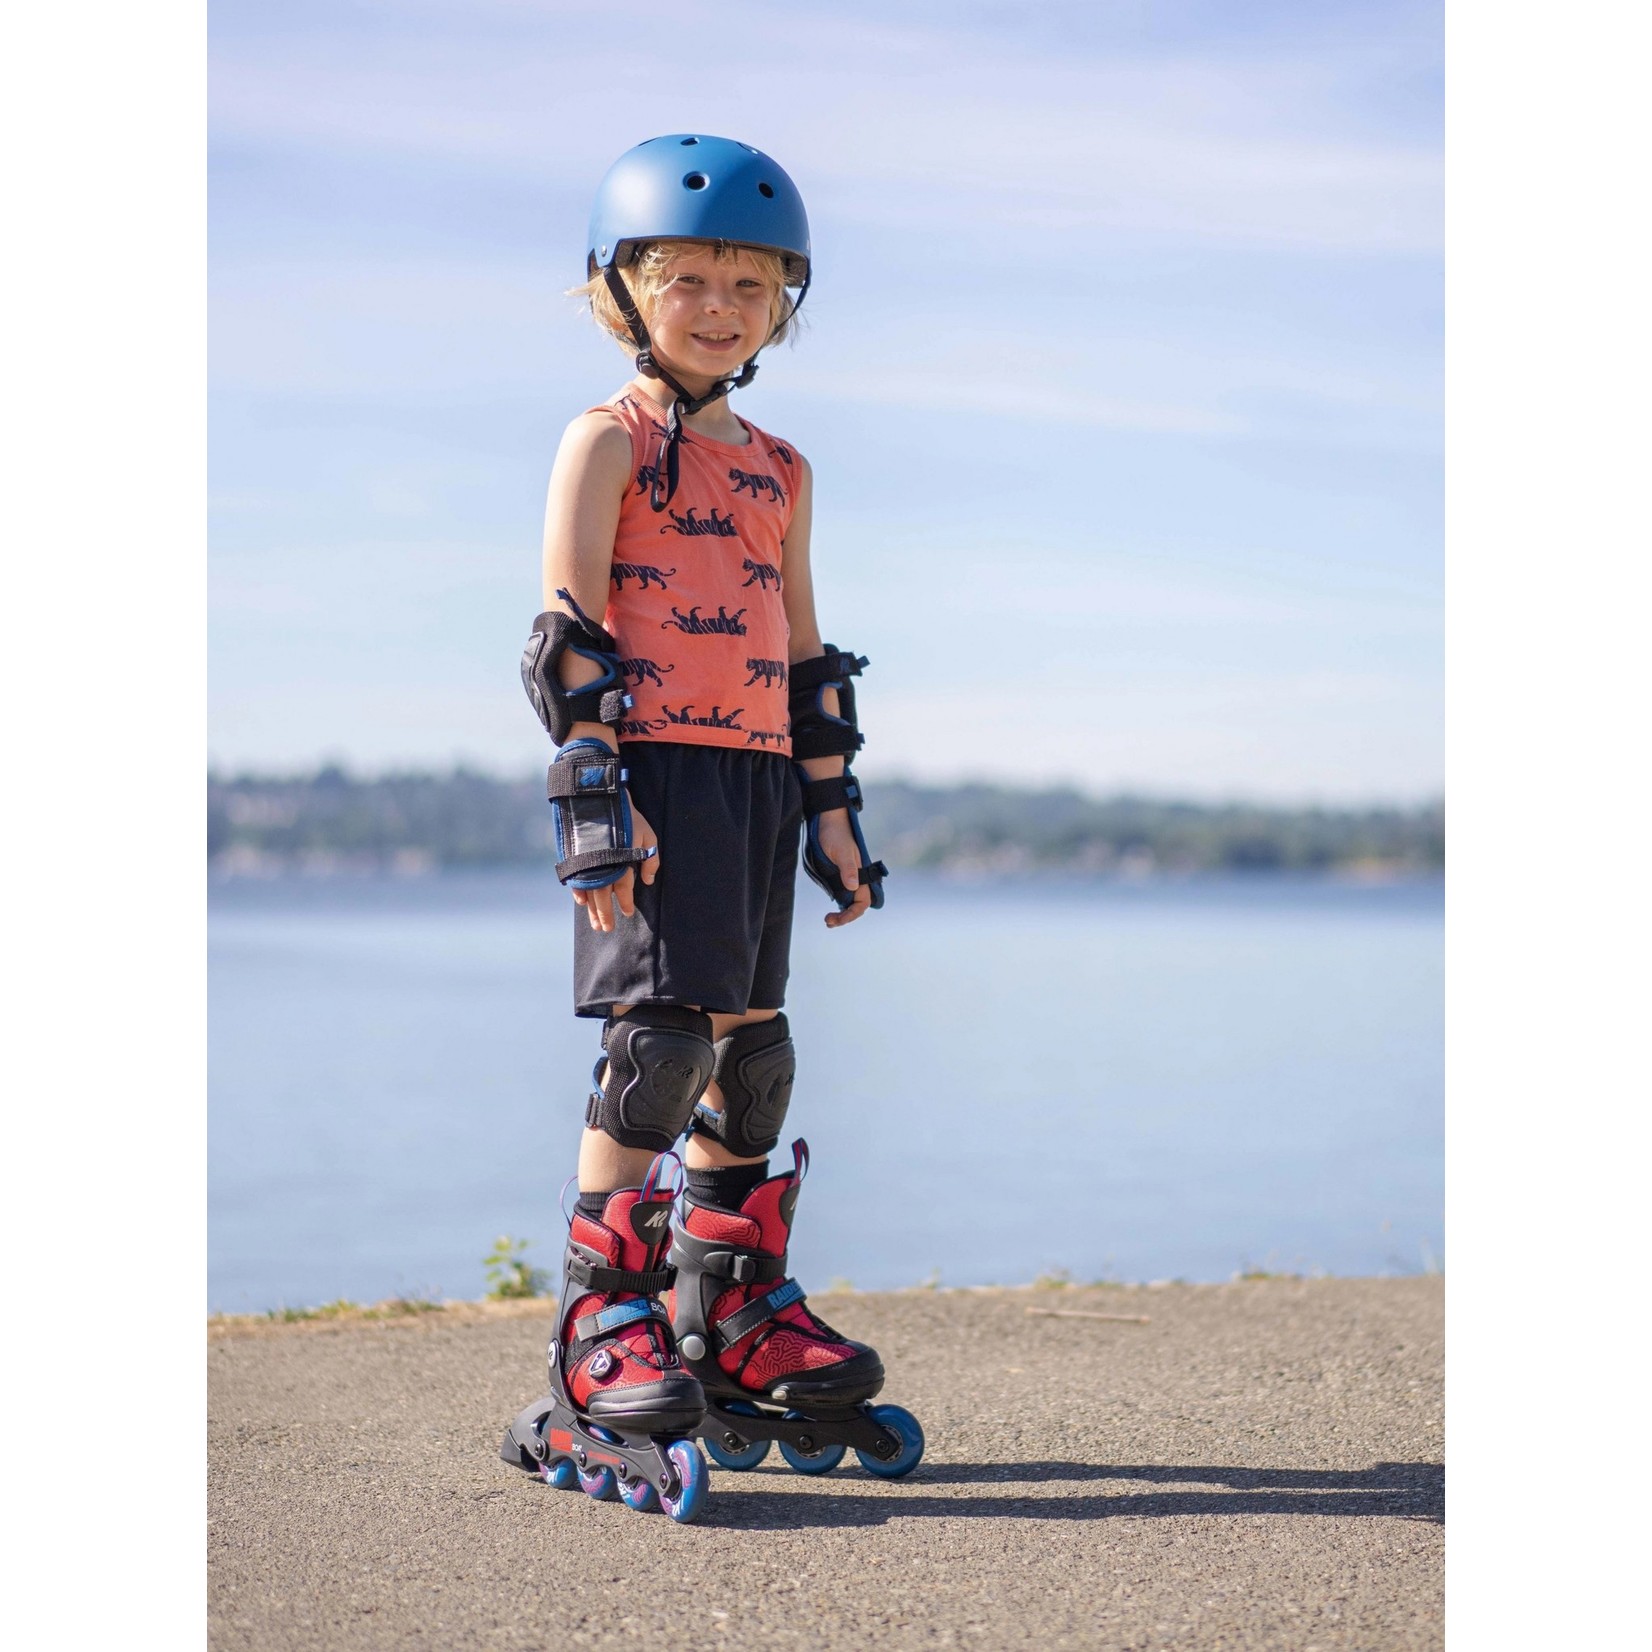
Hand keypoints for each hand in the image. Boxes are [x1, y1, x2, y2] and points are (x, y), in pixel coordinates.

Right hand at [571, 796, 659, 931]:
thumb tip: (648, 881)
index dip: (625, 903)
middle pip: (604, 897)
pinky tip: (581, 903)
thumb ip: (651, 859)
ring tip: (595, 924)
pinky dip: (578, 892)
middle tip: (607, 929)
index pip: (623, 889)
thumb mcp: (648, 835)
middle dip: (606, 914)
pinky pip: (576, 880)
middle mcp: (603, 866)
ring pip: (589, 893)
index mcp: (621, 862)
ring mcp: (587, 863)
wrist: (598, 798)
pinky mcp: (575, 857)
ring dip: (592, 910)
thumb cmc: (628, 816)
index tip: (627, 913)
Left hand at [814, 809, 873, 927]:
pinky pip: (841, 893)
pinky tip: (830, 907)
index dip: (853, 913)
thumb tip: (853, 887)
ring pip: (848, 901)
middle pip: (856, 905)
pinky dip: (837, 904)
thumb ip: (848, 868)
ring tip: (828, 920)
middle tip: (828, 922)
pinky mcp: (837, 873)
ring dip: (841, 913)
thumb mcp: (841, 851)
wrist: (827, 820)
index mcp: (861, 873)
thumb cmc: (835, 833)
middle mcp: (856, 877)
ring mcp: (847, 876)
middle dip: (845, 917)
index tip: (839, 919)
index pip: (862, 901)